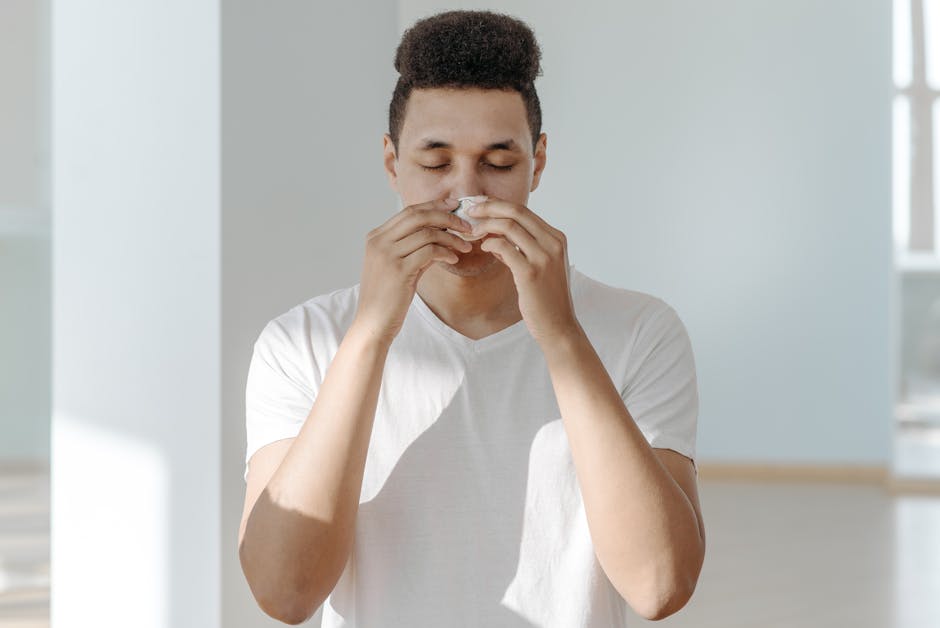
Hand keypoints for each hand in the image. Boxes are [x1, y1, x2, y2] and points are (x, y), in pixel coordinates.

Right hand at [353, 198, 473, 343]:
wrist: (372, 323)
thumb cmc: (387, 297)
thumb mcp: (398, 267)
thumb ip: (415, 249)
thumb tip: (441, 235)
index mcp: (376, 237)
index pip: (409, 211)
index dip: (434, 206)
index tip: (454, 206)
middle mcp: (379, 241)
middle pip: (418, 216)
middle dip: (446, 217)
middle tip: (466, 226)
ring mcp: (387, 254)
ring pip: (427, 233)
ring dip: (451, 238)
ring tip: (465, 246)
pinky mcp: (398, 270)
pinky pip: (429, 252)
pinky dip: (446, 253)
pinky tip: (454, 260)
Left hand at [468, 198, 581, 344]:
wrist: (558, 326)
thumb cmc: (546, 297)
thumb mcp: (540, 266)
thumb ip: (521, 248)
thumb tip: (495, 236)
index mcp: (556, 238)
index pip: (524, 210)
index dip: (498, 204)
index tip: (480, 205)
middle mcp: (553, 243)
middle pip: (516, 211)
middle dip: (489, 207)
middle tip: (470, 211)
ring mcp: (543, 257)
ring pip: (509, 226)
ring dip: (486, 225)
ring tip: (473, 231)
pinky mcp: (530, 272)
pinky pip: (504, 247)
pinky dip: (489, 244)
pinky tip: (483, 248)